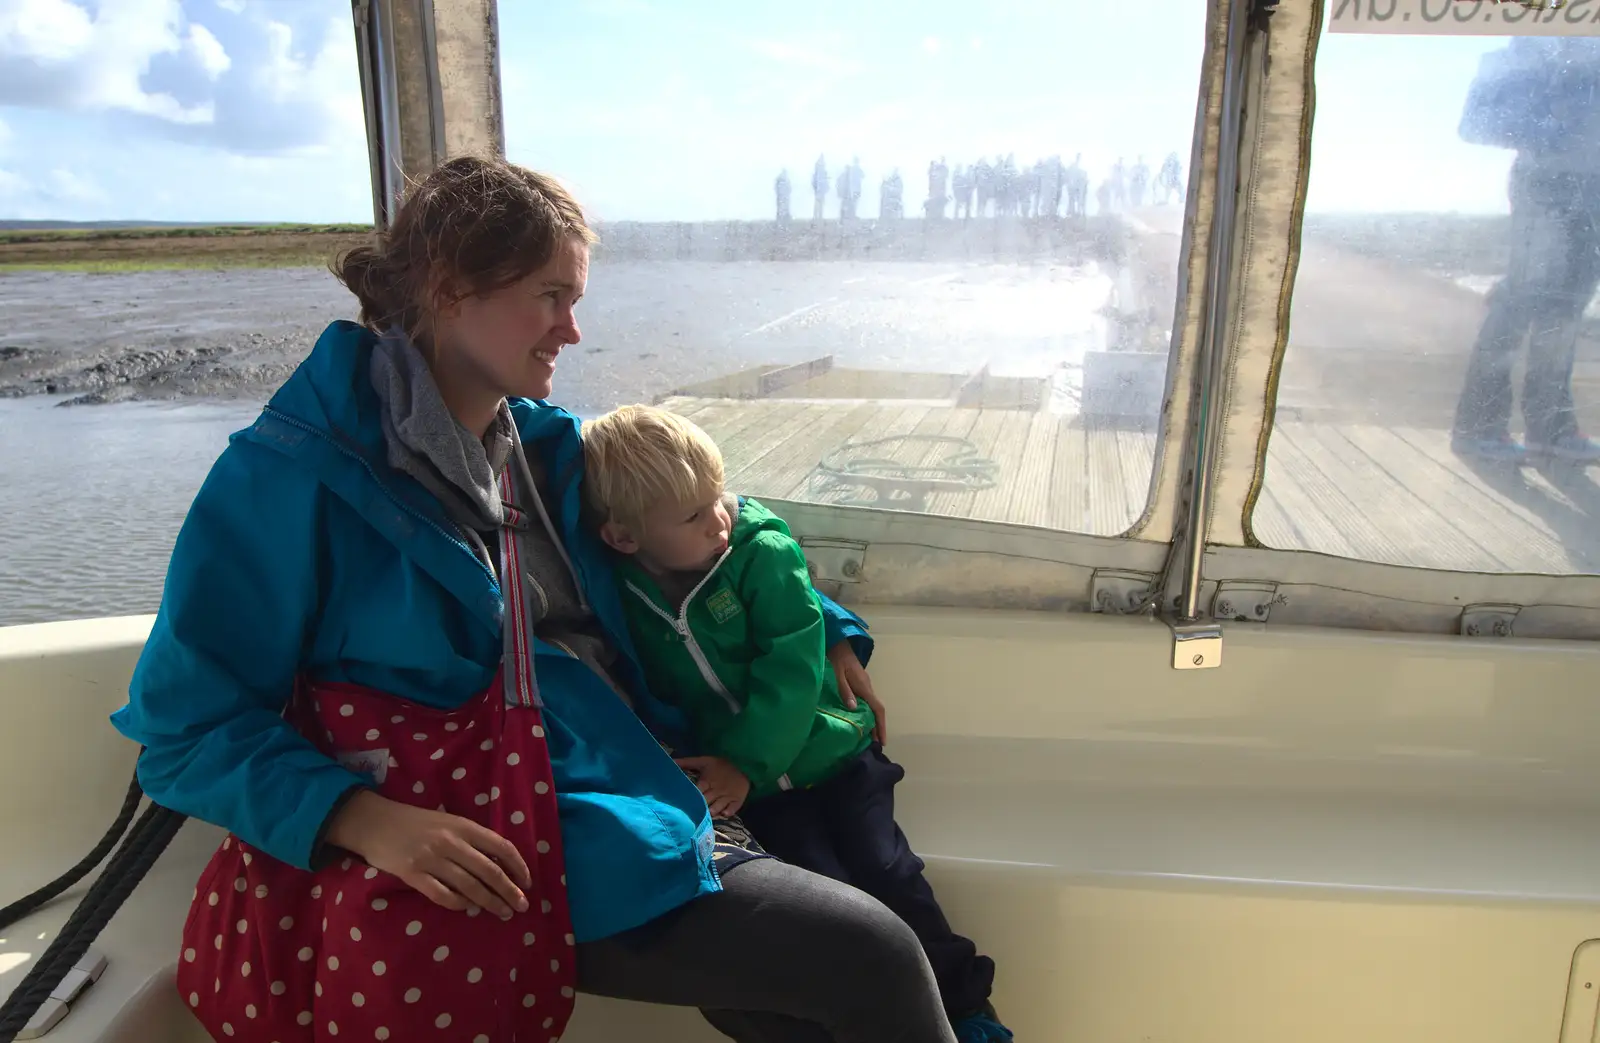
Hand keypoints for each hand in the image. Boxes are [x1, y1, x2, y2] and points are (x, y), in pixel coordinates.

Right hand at [325, 790, 531, 918]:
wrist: (375, 822)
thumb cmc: (416, 822)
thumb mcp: (448, 822)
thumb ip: (471, 840)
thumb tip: (498, 866)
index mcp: (463, 826)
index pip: (501, 846)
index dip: (518, 866)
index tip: (527, 882)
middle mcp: (450, 842)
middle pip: (489, 871)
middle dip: (509, 891)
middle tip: (521, 906)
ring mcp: (431, 859)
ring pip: (470, 886)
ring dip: (490, 902)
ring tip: (502, 913)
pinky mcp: (413, 875)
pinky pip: (442, 895)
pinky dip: (459, 904)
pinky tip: (469, 909)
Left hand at [673, 756, 751, 818]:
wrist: (744, 764)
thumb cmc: (721, 765)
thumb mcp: (704, 761)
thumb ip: (687, 762)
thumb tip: (671, 761)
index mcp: (707, 781)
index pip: (696, 792)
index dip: (689, 798)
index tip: (682, 803)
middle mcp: (716, 791)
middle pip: (705, 802)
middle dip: (699, 808)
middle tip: (691, 814)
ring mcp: (727, 797)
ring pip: (717, 808)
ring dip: (711, 812)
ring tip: (705, 816)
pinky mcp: (737, 801)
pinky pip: (731, 810)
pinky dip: (726, 813)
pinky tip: (723, 814)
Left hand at [828, 641, 886, 744]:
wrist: (838, 644)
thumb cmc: (837, 659)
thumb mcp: (838, 675)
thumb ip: (845, 691)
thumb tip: (854, 708)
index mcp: (864, 686)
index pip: (878, 709)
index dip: (881, 726)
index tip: (881, 741)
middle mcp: (867, 687)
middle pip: (877, 711)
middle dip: (878, 728)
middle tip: (874, 745)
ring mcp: (864, 686)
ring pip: (872, 707)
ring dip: (872, 722)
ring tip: (867, 737)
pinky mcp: (860, 685)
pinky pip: (867, 703)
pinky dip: (867, 714)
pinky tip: (860, 720)